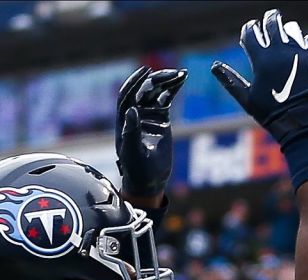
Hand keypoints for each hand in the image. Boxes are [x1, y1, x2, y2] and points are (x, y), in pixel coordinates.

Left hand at [115, 66, 186, 201]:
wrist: (149, 180)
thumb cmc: (137, 169)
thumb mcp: (132, 151)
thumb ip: (131, 131)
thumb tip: (132, 110)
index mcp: (124, 119)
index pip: (127, 95)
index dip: (135, 81)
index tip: (146, 71)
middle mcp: (135, 114)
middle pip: (144, 90)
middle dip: (157, 80)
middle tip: (172, 74)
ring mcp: (148, 115)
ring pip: (155, 91)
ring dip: (166, 81)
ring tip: (181, 74)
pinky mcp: (161, 118)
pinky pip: (166, 98)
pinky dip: (173, 88)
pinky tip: (182, 79)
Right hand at [211, 9, 307, 144]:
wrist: (303, 123)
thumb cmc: (273, 115)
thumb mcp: (247, 100)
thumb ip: (230, 81)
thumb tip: (214, 66)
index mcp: (261, 60)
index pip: (250, 32)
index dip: (249, 29)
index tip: (250, 29)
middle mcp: (280, 51)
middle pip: (273, 23)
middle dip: (269, 19)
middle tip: (270, 18)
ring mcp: (299, 53)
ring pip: (292, 29)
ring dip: (288, 30)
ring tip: (287, 36)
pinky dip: (307, 41)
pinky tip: (304, 46)